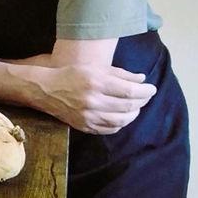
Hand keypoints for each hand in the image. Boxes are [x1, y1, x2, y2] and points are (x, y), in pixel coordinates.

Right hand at [40, 65, 155, 134]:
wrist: (45, 90)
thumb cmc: (70, 75)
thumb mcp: (94, 68)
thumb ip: (119, 73)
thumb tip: (141, 79)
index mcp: (95, 83)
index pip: (129, 91)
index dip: (145, 91)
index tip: (152, 88)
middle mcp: (93, 101)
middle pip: (128, 106)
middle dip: (142, 101)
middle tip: (145, 96)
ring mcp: (89, 116)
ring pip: (122, 120)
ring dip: (134, 113)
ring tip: (135, 106)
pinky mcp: (85, 127)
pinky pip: (111, 129)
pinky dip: (121, 123)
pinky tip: (122, 116)